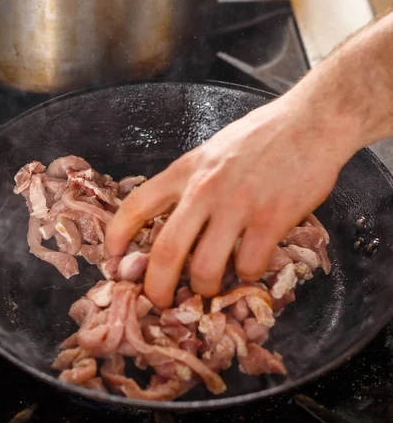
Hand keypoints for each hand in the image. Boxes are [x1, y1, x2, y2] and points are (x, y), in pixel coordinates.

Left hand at [105, 95, 355, 307]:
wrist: (311, 120)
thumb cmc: (261, 136)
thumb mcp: (211, 151)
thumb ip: (190, 183)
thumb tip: (172, 222)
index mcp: (185, 170)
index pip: (136, 206)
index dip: (117, 238)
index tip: (111, 259)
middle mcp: (204, 189)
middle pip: (165, 252)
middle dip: (156, 288)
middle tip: (159, 302)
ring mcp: (237, 206)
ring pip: (205, 268)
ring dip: (205, 288)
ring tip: (211, 288)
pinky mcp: (271, 219)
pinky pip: (248, 266)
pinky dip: (246, 277)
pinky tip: (250, 270)